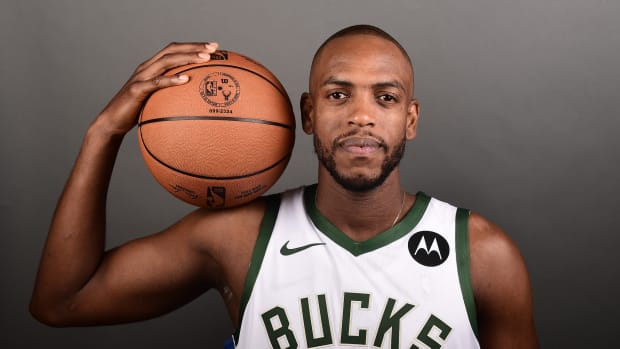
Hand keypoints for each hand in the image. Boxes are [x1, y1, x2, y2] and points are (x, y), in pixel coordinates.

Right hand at [93, 42, 218, 135]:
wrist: (112, 122)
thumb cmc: (138, 112)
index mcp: (152, 67)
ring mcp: (141, 77)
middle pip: (172, 50)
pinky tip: (185, 79)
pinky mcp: (137, 90)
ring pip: (166, 61)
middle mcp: (146, 67)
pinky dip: (171, 79)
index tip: (214, 46)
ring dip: (187, 58)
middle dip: (194, 47)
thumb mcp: (158, 101)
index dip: (193, 45)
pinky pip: (156, 83)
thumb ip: (173, 96)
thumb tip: (197, 102)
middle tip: (214, 47)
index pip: (174, 50)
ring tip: (205, 58)